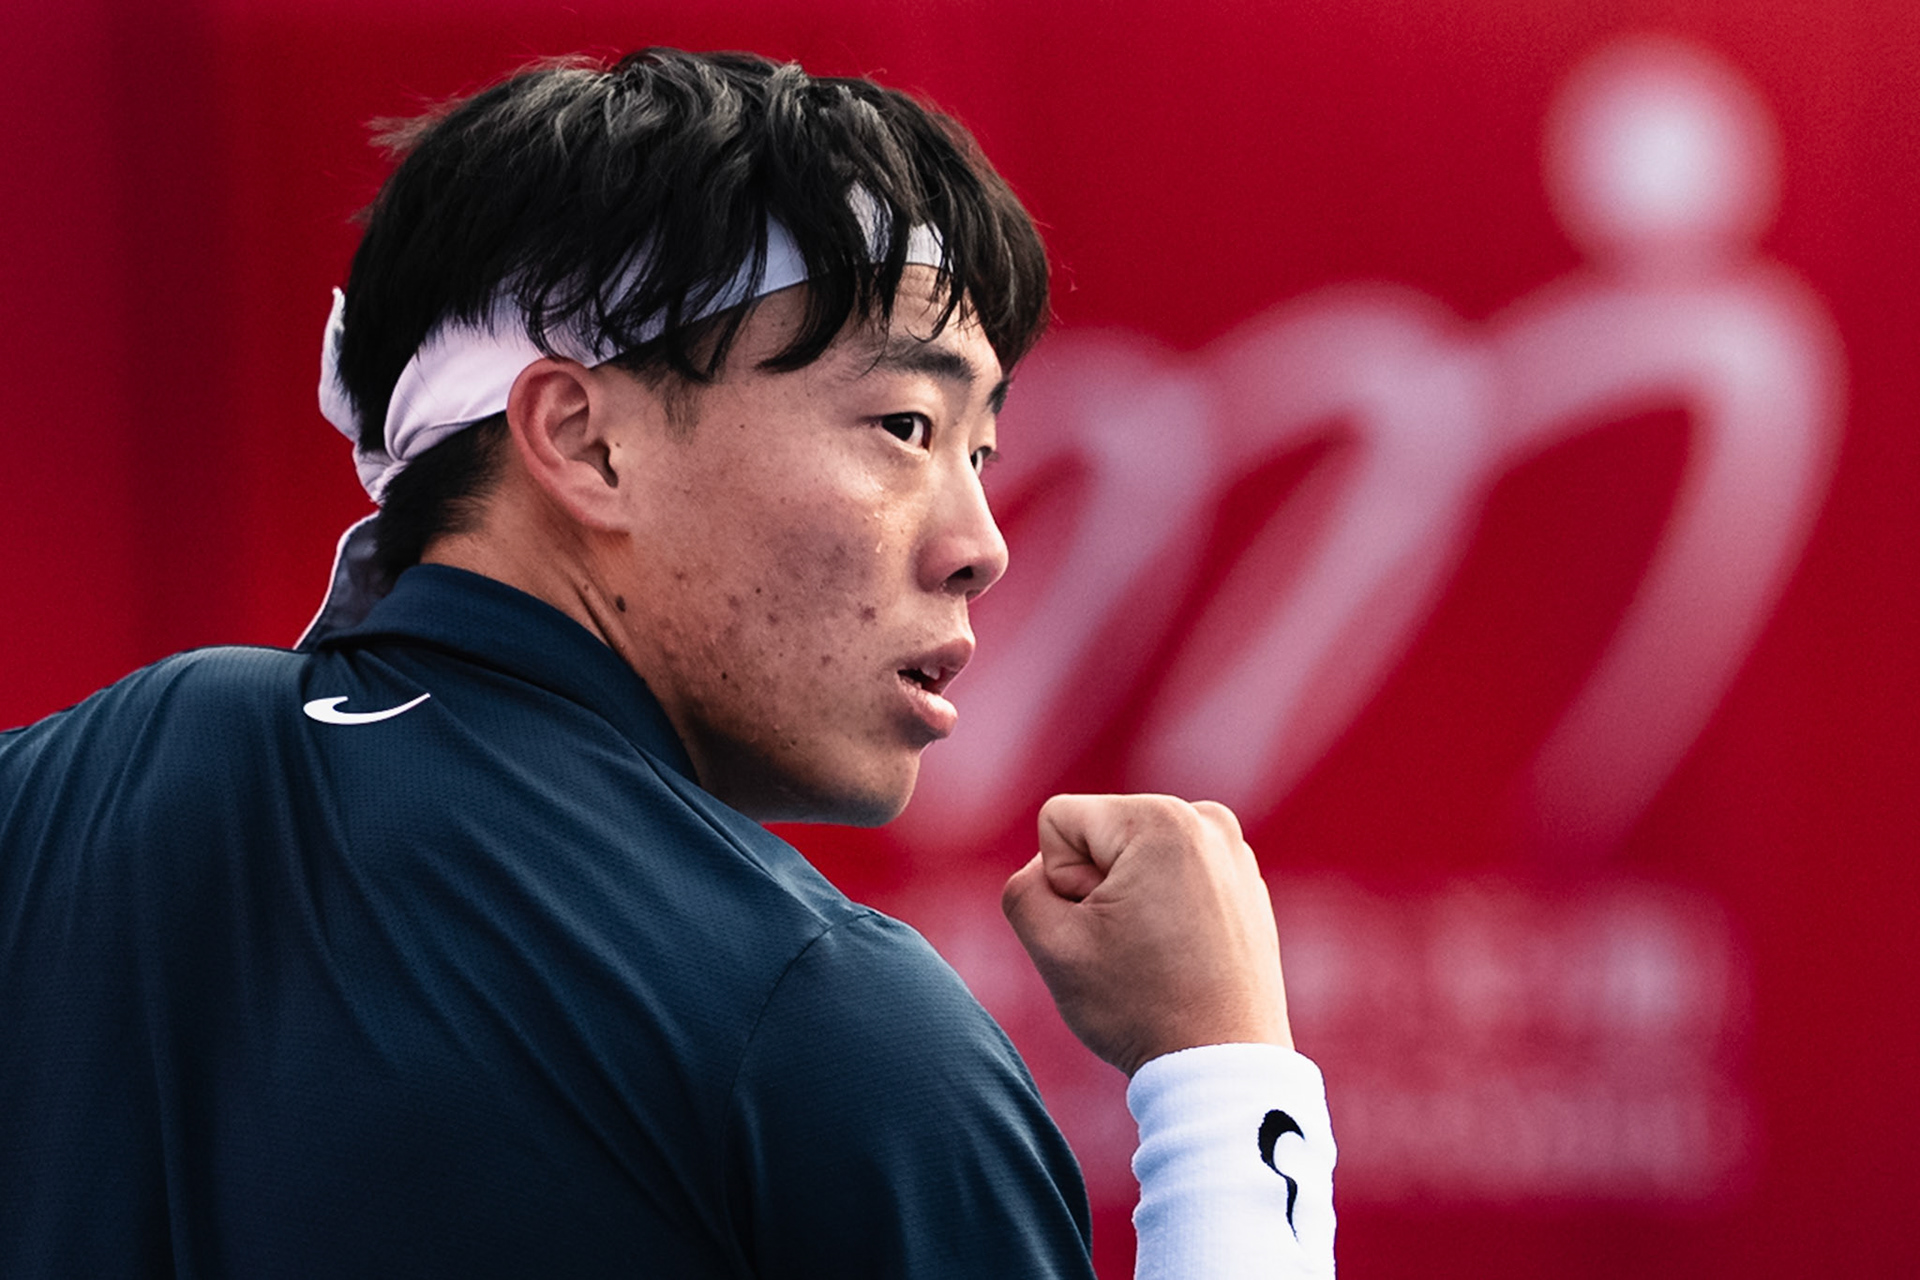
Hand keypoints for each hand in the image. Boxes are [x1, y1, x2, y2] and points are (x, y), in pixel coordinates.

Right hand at [1001, 793, 1291, 1076]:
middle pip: (1099, 835)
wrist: (1222, 1065)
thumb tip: (1050, 870)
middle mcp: (1206, 820)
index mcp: (1161, 819)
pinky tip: (1181, 958)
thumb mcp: (1051, 945)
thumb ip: (1022, 887)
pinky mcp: (1245, 883)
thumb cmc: (1139, 1007)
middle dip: (1096, 888)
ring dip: (1128, 900)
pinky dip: (1164, 911)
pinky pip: (1171, 877)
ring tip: (1156, 953)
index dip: (1061, 883)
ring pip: (1132, 857)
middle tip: (1130, 947)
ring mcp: (1233, 851)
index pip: (1059, 823)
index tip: (1100, 929)